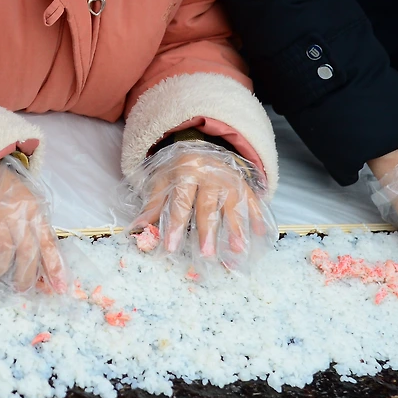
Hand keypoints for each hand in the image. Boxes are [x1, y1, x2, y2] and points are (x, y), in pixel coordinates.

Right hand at [0, 156, 66, 293]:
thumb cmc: (7, 192)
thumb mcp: (29, 205)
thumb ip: (36, 232)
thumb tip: (44, 269)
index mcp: (34, 212)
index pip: (48, 243)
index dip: (55, 267)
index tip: (58, 289)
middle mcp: (17, 214)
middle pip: (26, 252)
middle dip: (25, 277)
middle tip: (20, 289)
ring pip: (2, 251)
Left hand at [129, 141, 275, 267]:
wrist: (204, 143)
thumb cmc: (180, 168)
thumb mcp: (163, 180)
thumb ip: (153, 204)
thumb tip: (137, 227)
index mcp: (185, 173)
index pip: (180, 202)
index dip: (176, 225)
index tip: (172, 247)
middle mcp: (208, 175)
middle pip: (207, 206)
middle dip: (207, 231)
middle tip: (206, 254)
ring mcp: (228, 179)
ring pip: (232, 205)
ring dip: (235, 228)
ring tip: (237, 249)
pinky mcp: (243, 183)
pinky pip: (251, 199)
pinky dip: (256, 215)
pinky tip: (260, 232)